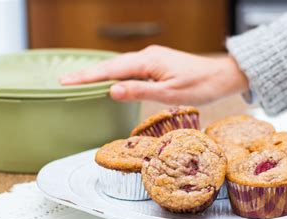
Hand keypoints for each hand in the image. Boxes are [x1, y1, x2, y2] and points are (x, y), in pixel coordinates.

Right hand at [60, 45, 248, 103]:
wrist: (221, 77)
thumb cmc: (200, 86)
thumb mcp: (169, 94)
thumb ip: (139, 91)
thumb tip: (111, 91)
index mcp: (148, 61)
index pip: (110, 70)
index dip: (87, 77)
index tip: (66, 81)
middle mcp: (147, 56)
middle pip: (111, 66)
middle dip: (88, 74)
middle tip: (64, 82)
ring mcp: (152, 59)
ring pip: (120, 66)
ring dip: (100, 74)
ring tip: (80, 82)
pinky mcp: (157, 64)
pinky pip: (131, 68)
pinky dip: (116, 74)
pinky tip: (109, 81)